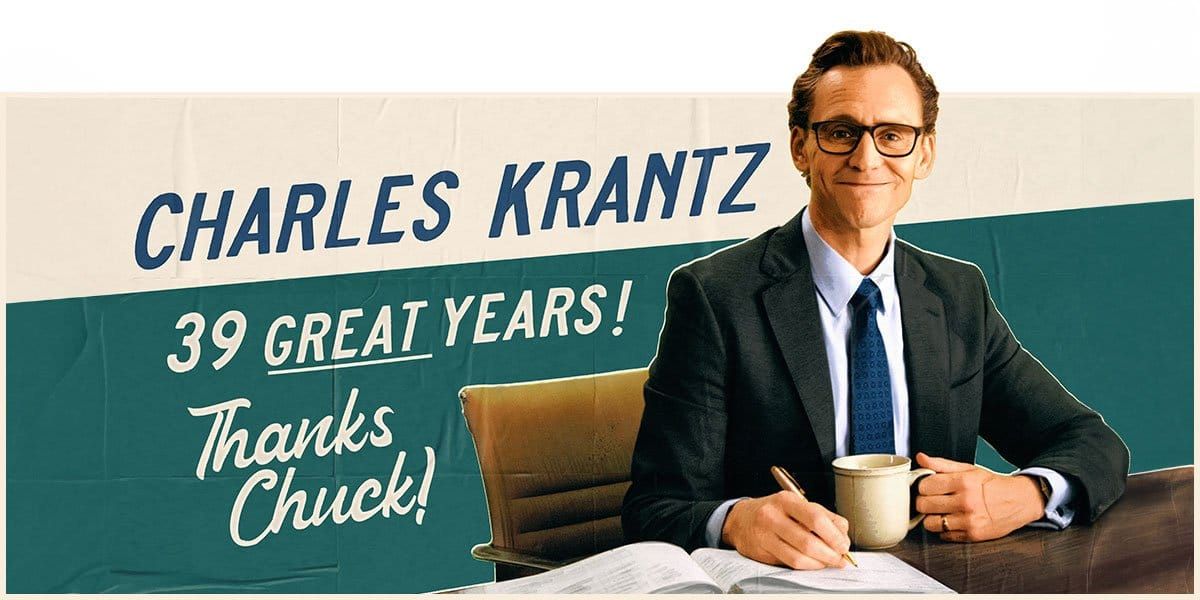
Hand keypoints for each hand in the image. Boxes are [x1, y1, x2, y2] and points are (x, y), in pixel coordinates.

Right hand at [721, 491, 850, 569]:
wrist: (741, 520)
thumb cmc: (774, 512)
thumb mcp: (797, 505)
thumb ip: (824, 516)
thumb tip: (843, 534)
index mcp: (786, 500)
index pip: (816, 518)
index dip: (834, 535)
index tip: (844, 545)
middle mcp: (773, 516)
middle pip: (808, 541)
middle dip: (830, 554)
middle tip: (840, 558)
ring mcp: (765, 535)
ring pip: (799, 557)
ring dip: (820, 563)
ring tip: (829, 561)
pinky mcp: (762, 552)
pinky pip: (790, 563)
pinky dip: (807, 566)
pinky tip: (814, 563)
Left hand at [914, 452, 1045, 541]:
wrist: (1020, 501)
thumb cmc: (993, 485)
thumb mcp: (969, 469)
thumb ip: (942, 464)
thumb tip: (921, 458)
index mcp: (964, 482)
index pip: (925, 486)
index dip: (923, 486)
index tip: (928, 487)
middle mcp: (966, 502)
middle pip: (923, 505)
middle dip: (924, 502)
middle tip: (931, 500)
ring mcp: (969, 520)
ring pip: (930, 523)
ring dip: (932, 518)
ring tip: (941, 512)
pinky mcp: (973, 535)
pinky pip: (944, 535)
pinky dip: (944, 529)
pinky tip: (953, 520)